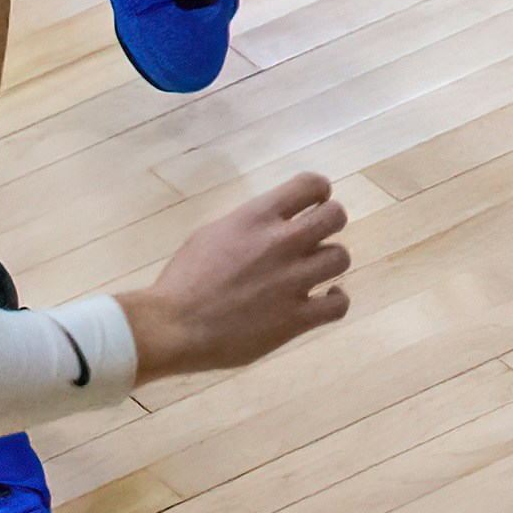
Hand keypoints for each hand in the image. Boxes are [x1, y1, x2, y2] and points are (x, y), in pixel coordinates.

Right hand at [125, 172, 349, 375]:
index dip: (319, 192)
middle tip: (314, 238)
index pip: (311, 184)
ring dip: (328, 263)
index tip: (314, 204)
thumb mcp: (212, 234)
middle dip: (328, 223)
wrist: (171, 328)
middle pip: (335, 216)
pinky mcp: (294, 319)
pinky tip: (326, 298)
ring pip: (341, 257)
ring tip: (313, 272)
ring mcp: (291, 281)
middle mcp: (281, 243)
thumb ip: (249, 224)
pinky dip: (336, 300)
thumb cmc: (182, 281)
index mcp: (257, 217)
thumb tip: (271, 223)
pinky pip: (338, 305)